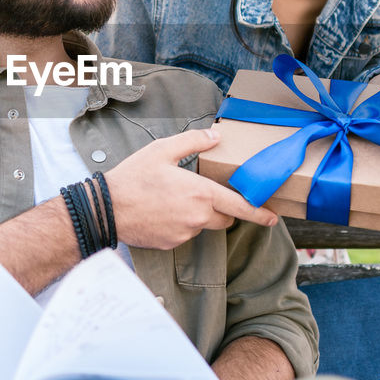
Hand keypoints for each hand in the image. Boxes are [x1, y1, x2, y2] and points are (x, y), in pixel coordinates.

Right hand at [104, 127, 276, 250]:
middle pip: (224, 218)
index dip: (259, 213)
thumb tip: (216, 136)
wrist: (106, 209)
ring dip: (199, 215)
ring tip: (173, 200)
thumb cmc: (134, 177)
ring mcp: (185, 233)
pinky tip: (162, 212)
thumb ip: (193, 141)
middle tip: (202, 194)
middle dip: (222, 208)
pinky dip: (181, 224)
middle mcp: (197, 216)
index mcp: (200, 193)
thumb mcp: (162, 150)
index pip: (240, 207)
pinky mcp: (172, 243)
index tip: (273, 218)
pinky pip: (186, 234)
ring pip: (204, 225)